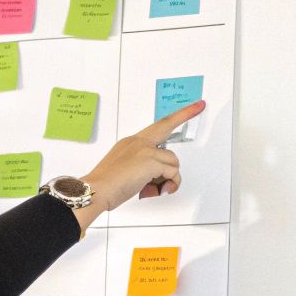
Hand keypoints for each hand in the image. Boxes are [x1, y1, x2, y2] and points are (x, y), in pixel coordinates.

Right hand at [80, 100, 200, 212]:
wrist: (96, 190)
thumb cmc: (105, 186)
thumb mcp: (124, 171)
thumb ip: (143, 169)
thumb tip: (161, 180)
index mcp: (131, 143)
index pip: (155, 127)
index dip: (174, 117)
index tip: (188, 107)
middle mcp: (138, 142)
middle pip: (166, 125)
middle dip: (185, 113)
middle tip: (199, 105)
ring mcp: (145, 149)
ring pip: (173, 162)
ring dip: (168, 178)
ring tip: (152, 189)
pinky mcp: (151, 160)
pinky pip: (172, 174)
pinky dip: (168, 185)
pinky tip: (153, 190)